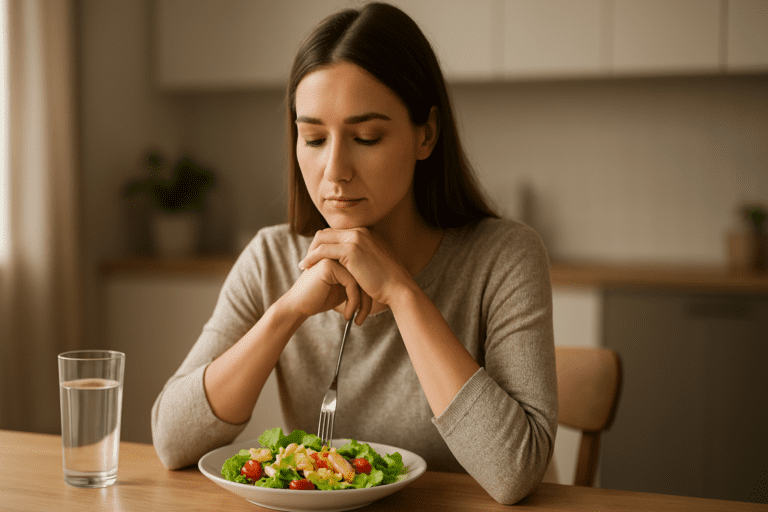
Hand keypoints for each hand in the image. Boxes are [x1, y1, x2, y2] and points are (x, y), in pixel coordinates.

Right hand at [282, 257, 364, 321]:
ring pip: (360, 279)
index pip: (365, 272)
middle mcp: (338, 252)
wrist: (299, 306)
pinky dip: (353, 302)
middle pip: (365, 274)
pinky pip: (351, 283)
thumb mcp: (345, 289)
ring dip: (361, 303)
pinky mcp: (328, 264)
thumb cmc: (321, 299)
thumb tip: (379, 286)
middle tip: (363, 318)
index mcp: (343, 255)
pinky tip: (348, 315)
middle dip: (368, 299)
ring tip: (357, 319)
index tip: (365, 313)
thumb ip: (358, 282)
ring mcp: (333, 255)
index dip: (369, 293)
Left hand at [298, 227, 414, 323]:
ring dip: (310, 251)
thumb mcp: (376, 264)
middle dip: (314, 246)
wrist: (399, 288)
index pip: (337, 232)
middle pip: (327, 232)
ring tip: (304, 265)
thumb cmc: (389, 282)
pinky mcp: (351, 250)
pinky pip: (322, 250)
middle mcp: (361, 231)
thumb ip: (365, 258)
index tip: (317, 257)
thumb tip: (354, 264)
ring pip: (322, 238)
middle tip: (307, 261)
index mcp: (367, 233)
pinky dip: (311, 257)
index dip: (324, 244)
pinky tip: (306, 267)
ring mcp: (356, 238)